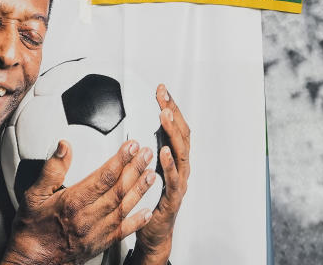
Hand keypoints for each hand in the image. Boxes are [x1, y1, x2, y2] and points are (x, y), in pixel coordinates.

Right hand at [3, 139, 156, 264]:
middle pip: (118, 190)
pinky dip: (137, 221)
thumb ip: (51, 170)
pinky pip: (122, 232)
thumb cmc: (32, 229)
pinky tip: (147, 212)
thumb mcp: (33, 196)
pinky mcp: (100, 244)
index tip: (131, 146)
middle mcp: (87, 218)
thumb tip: (64, 147)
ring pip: (123, 208)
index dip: (121, 160)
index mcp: (73, 203)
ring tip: (152, 174)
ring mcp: (96, 232)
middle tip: (147, 154)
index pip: (104, 177)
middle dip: (135, 169)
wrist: (32, 261)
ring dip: (140, 190)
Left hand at [130, 85, 190, 263]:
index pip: (176, 127)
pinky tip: (163, 151)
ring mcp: (180, 181)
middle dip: (173, 112)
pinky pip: (173, 178)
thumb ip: (148, 150)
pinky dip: (169, 164)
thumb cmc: (152, 201)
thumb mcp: (149, 169)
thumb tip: (140, 128)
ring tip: (164, 115)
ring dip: (172, 132)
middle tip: (164, 96)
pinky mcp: (174, 197)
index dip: (171, 107)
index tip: (162, 90)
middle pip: (182, 134)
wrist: (154, 233)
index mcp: (175, 158)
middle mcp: (182, 166)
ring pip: (181, 152)